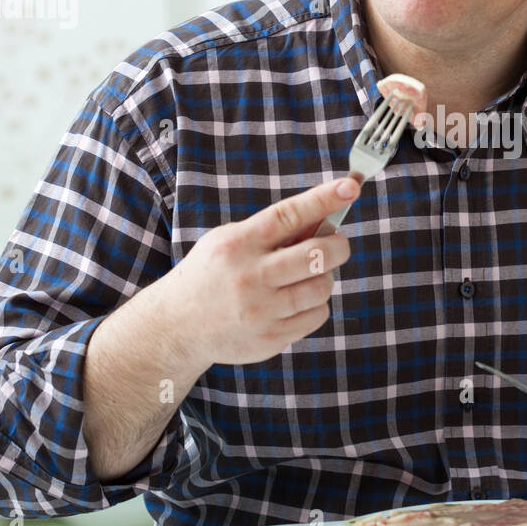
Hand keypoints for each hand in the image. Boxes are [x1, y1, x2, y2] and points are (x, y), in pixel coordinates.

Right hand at [153, 177, 358, 368]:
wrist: (177, 326)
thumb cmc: (212, 274)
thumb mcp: (230, 241)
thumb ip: (272, 231)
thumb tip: (323, 217)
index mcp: (238, 244)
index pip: (289, 215)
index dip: (324, 200)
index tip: (350, 186)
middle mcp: (250, 277)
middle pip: (318, 255)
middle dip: (338, 245)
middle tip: (336, 245)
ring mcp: (261, 311)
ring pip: (322, 287)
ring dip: (325, 278)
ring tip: (307, 277)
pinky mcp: (270, 338)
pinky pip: (317, 316)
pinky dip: (315, 305)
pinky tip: (295, 302)